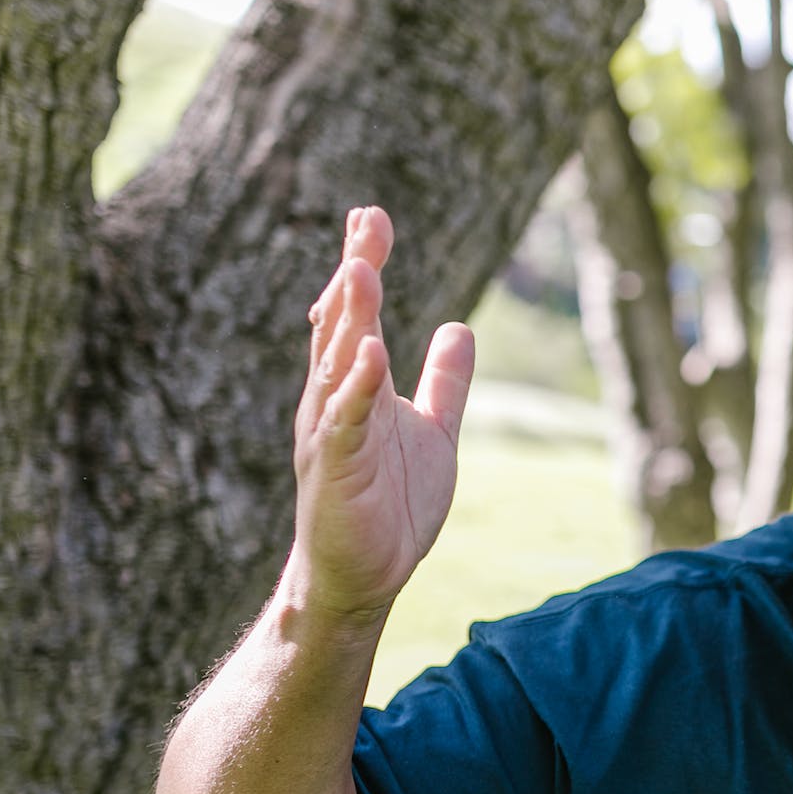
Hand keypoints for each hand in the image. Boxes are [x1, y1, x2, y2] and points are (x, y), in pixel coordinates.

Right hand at [288, 207, 475, 622]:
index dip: (363, 266)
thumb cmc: (391, 505)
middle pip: (344, 326)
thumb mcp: (433, 430)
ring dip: (350, 319)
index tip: (372, 217)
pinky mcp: (338, 471)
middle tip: (366, 221)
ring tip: (362, 270)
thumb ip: (444, 382)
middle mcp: (336, 402)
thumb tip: (460, 327)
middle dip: (356, 274)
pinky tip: (370, 354)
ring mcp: (333, 434)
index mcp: (357, 388)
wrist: (364, 576)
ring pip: (337, 365)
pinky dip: (357, 388)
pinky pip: (347, 423)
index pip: (358, 316)